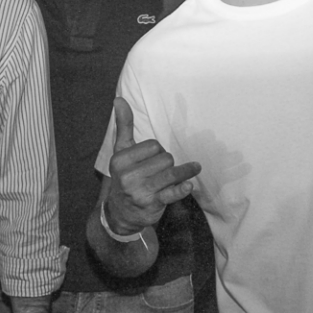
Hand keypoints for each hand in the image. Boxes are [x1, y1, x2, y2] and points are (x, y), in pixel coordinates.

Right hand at [104, 97, 200, 234]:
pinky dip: (181, 189)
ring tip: (193, 170)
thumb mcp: (121, 151)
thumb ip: (123, 125)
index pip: (153, 145)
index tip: (152, 160)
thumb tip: (119, 99)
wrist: (120, 213)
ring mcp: (140, 191)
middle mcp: (128, 175)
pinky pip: (171, 193)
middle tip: (161, 171)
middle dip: (167, 163)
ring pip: (171, 173)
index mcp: (120, 159)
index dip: (157, 151)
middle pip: (165, 158)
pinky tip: (188, 185)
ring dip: (184, 172)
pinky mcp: (152, 204)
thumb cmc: (124, 176)